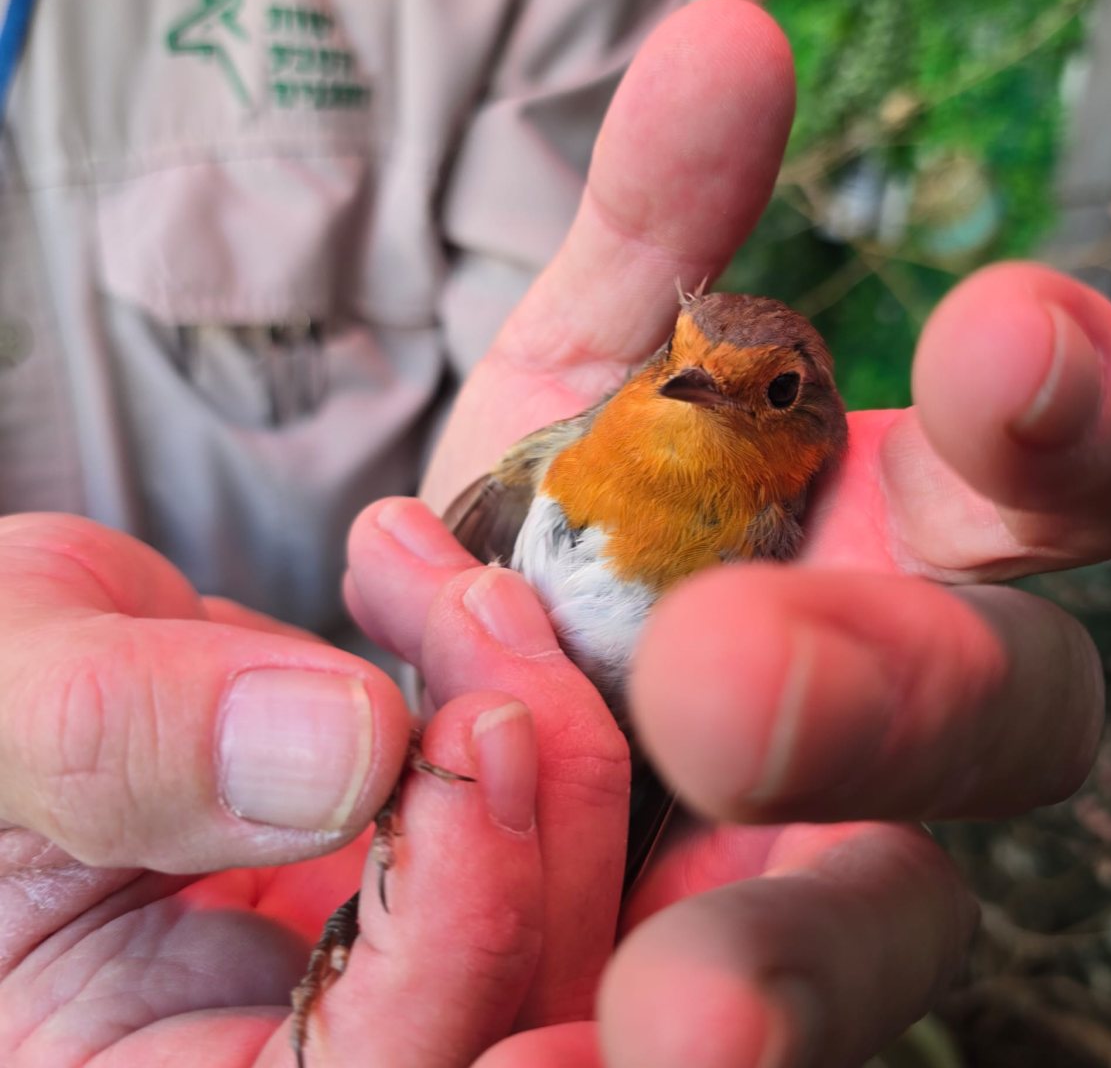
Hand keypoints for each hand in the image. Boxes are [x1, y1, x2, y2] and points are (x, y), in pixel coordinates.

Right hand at [0, 515, 600, 1066]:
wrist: (32, 669)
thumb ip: (124, 739)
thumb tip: (356, 748)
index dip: (463, 932)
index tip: (479, 731)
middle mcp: (292, 1053)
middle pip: (520, 1003)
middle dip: (542, 791)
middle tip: (479, 609)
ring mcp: (386, 968)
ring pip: (566, 904)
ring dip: (547, 721)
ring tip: (457, 581)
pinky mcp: (438, 877)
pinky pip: (550, 820)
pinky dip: (532, 696)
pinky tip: (457, 594)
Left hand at [370, 0, 1110, 1065]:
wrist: (366, 736)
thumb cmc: (495, 554)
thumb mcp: (559, 379)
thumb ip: (653, 230)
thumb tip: (730, 33)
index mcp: (890, 544)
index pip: (1051, 469)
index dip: (1067, 407)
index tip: (1006, 343)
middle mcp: (886, 710)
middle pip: (998, 705)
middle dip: (896, 681)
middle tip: (725, 675)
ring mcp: (805, 878)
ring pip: (888, 926)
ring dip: (794, 955)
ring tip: (671, 1004)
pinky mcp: (702, 1001)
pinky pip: (729, 1042)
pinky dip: (682, 1052)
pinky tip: (572, 1052)